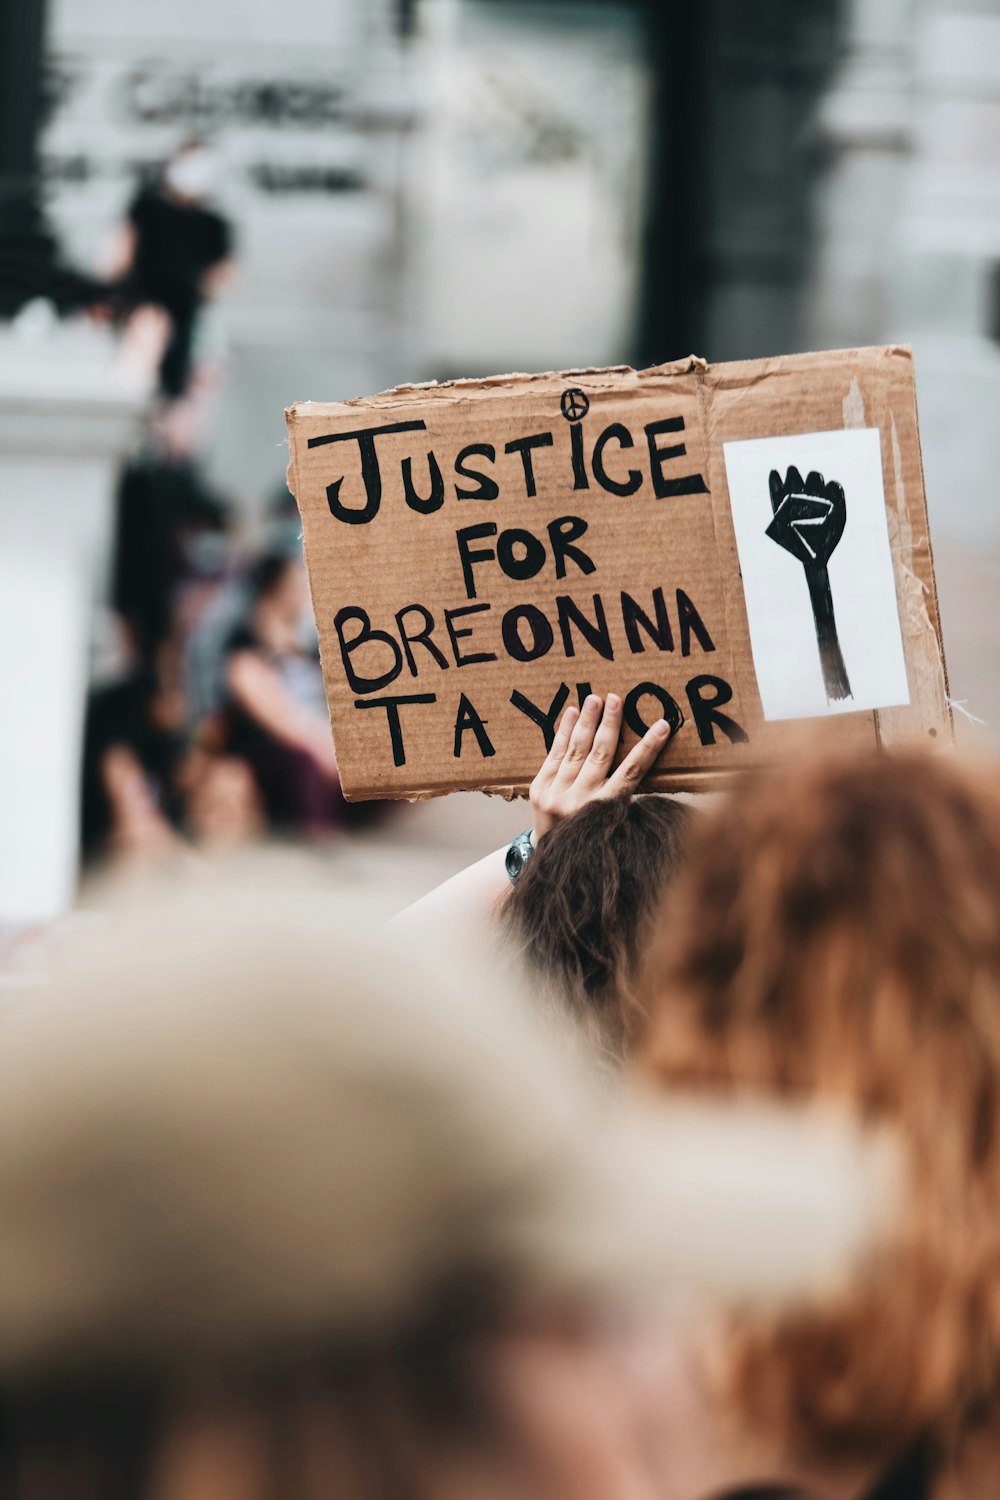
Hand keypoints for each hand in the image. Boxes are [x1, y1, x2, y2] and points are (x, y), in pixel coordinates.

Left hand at [529, 693, 671, 839]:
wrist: (551, 857)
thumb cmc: (591, 836)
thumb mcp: (613, 824)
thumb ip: (623, 797)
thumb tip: (646, 760)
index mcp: (604, 812)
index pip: (631, 774)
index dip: (648, 748)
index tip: (663, 726)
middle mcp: (580, 802)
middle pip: (599, 755)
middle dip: (609, 725)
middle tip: (617, 698)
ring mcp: (556, 795)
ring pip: (575, 751)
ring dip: (586, 722)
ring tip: (595, 699)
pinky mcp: (539, 789)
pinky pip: (554, 754)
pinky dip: (563, 732)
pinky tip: (571, 713)